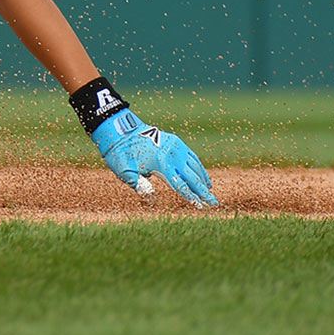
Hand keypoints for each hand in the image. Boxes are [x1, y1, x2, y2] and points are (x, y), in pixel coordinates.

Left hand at [91, 109, 217, 206]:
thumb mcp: (123, 170)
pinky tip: (203, 175)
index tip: (202, 206)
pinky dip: (199, 167)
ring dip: (203, 179)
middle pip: (192, 177)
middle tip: (214, 203)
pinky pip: (191, 156)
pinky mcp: (175, 141)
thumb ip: (137, 183)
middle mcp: (172, 155)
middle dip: (204, 191)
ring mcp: (175, 147)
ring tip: (211, 192)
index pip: (181, 185)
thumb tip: (150, 194)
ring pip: (195, 166)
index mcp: (161, 164)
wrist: (119, 128)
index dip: (192, 197)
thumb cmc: (119, 152)